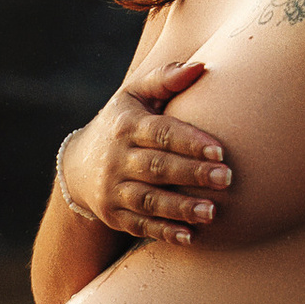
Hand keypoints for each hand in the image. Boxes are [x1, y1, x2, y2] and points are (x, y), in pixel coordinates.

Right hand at [61, 62, 232, 247]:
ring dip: (181, 208)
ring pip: (149, 200)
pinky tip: (189, 236)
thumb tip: (202, 67)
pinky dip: (164, 232)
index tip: (220, 150)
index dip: (190, 142)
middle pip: (157, 168)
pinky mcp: (114, 216)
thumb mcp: (135, 95)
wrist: (79, 166)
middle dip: (191, 174)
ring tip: (212, 212)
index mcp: (127, 126)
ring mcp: (113, 190)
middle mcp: (117, 159)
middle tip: (226, 179)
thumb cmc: (123, 123)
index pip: (161, 134)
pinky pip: (140, 226)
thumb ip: (166, 79)